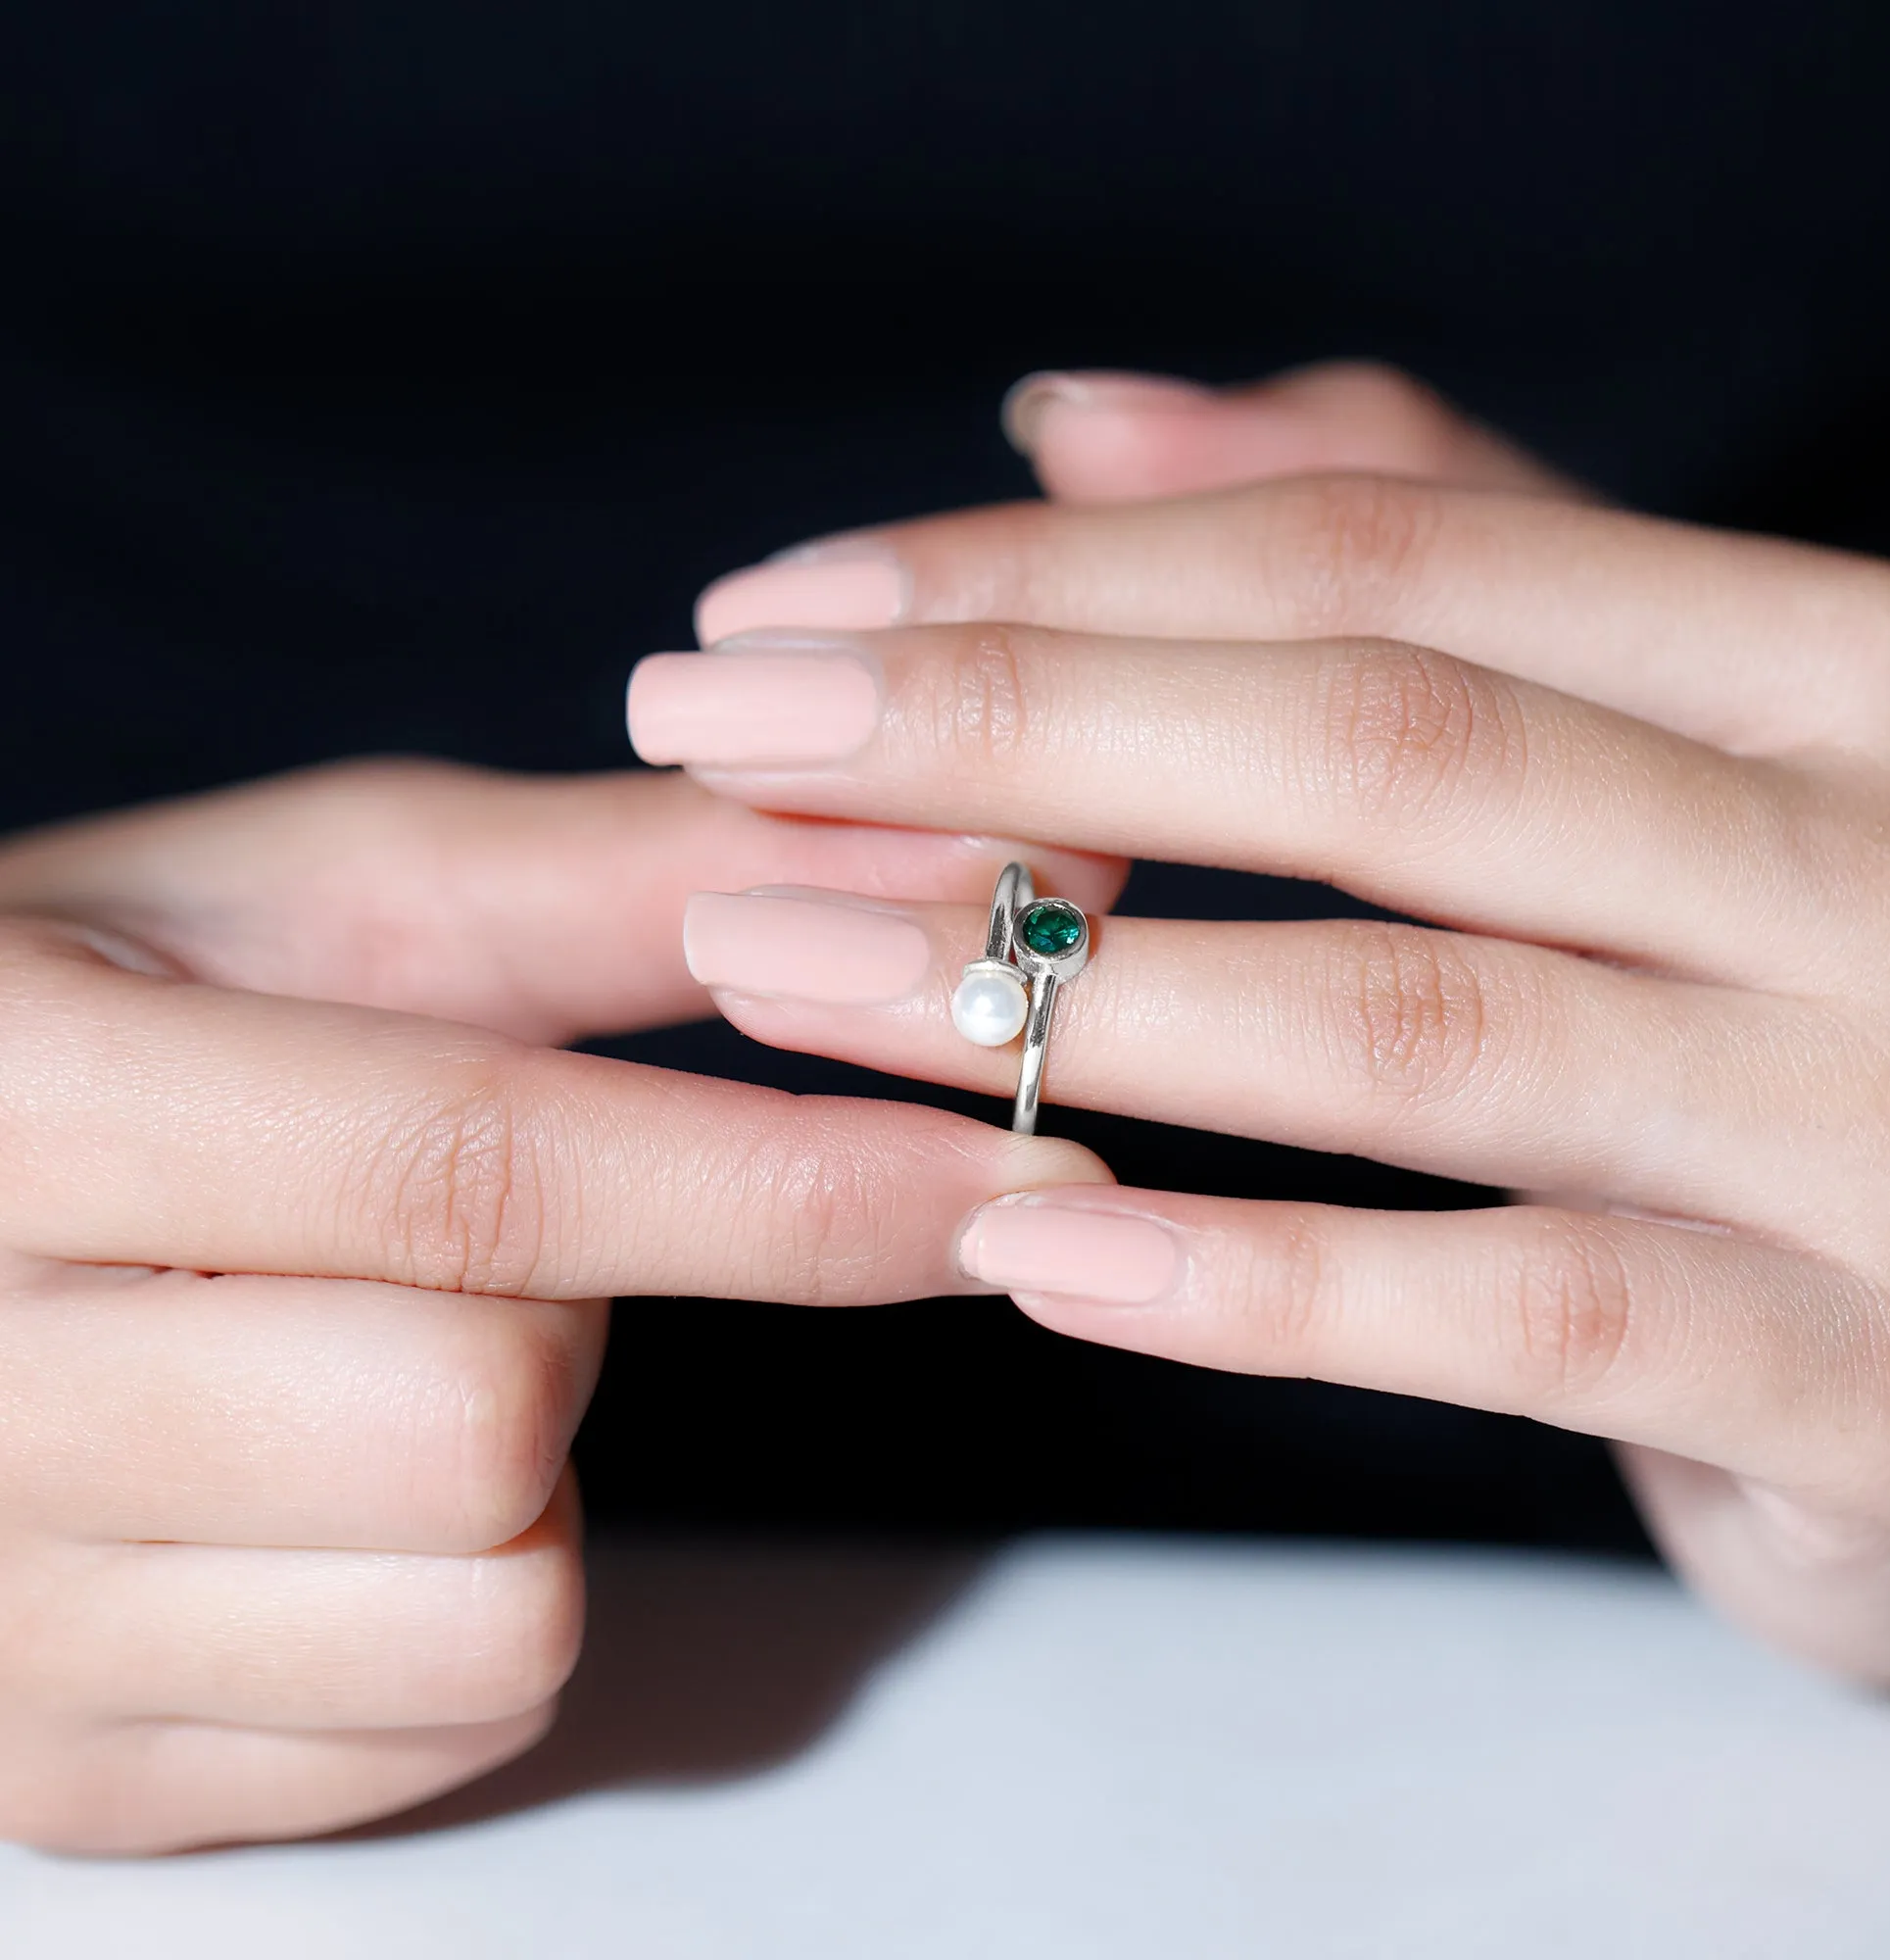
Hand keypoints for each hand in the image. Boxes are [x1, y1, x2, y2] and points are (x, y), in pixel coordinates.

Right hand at [0, 759, 1113, 1850]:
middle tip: (474, 1236)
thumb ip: (640, 878)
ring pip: (491, 1603)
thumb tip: (954, 868)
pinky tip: (345, 1483)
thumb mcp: (330, 901)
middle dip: (575, 1314)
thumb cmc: (113, 1009)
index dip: (777, 1182)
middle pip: (486, 1414)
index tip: (1009, 1175)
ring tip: (379, 1344)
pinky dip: (480, 1593)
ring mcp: (6, 1622)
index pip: (467, 1170)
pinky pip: (443, 1718)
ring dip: (531, 1467)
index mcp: (18, 1098)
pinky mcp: (76, 1770)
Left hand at [630, 365, 1889, 1688]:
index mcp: (1839, 673)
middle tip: (715, 744)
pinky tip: (1024, 1246)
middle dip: (1008, 733)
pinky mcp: (1861, 1387)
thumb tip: (1083, 422)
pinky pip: (1510, 1315)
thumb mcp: (1687, 755)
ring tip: (776, 971)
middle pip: (1381, 750)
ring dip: (1053, 993)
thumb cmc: (1835, 1012)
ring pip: (1411, 1025)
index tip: (789, 613)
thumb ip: (1427, 561)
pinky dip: (1251, 1284)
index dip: (1058, 576)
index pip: (1389, 557)